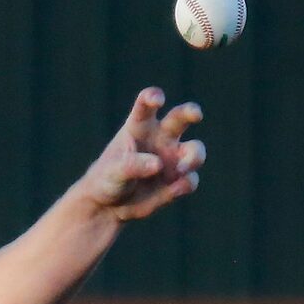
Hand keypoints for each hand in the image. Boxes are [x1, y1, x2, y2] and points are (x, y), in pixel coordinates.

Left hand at [74, 89, 204, 221]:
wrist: (108, 206)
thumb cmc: (107, 179)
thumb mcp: (113, 171)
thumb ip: (133, 164)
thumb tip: (159, 164)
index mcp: (139, 126)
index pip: (146, 105)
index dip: (153, 97)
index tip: (157, 100)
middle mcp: (160, 137)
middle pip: (180, 118)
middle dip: (190, 112)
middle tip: (196, 114)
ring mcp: (172, 159)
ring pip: (195, 150)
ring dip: (194, 157)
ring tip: (181, 169)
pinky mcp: (177, 181)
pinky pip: (190, 180)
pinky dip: (185, 184)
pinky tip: (174, 190)